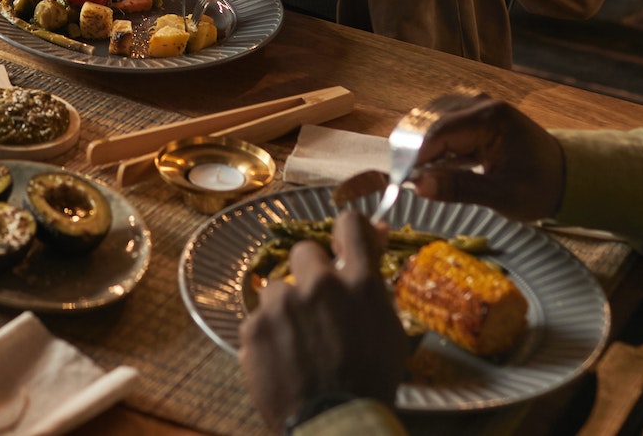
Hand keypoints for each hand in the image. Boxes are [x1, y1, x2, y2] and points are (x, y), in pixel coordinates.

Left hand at [241, 209, 413, 427]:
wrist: (336, 424)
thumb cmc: (371, 382)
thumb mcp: (388, 330)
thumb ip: (374, 280)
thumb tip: (378, 229)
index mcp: (358, 284)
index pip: (350, 227)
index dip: (345, 231)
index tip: (341, 245)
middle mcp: (319, 285)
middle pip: (304, 253)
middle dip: (309, 275)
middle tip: (316, 308)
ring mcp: (283, 305)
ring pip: (278, 289)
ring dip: (286, 309)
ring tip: (298, 344)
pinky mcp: (254, 326)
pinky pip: (259, 319)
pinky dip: (268, 336)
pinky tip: (282, 360)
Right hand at [405, 95, 566, 222]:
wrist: (567, 178)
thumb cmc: (539, 188)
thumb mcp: (502, 196)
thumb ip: (460, 188)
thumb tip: (419, 185)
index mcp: (489, 118)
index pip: (438, 132)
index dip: (415, 156)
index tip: (400, 181)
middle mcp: (480, 104)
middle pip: (431, 123)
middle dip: (416, 151)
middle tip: (408, 181)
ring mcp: (477, 107)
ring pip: (433, 123)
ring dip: (424, 149)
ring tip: (421, 176)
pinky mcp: (475, 116)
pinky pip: (444, 126)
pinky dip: (436, 146)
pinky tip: (437, 167)